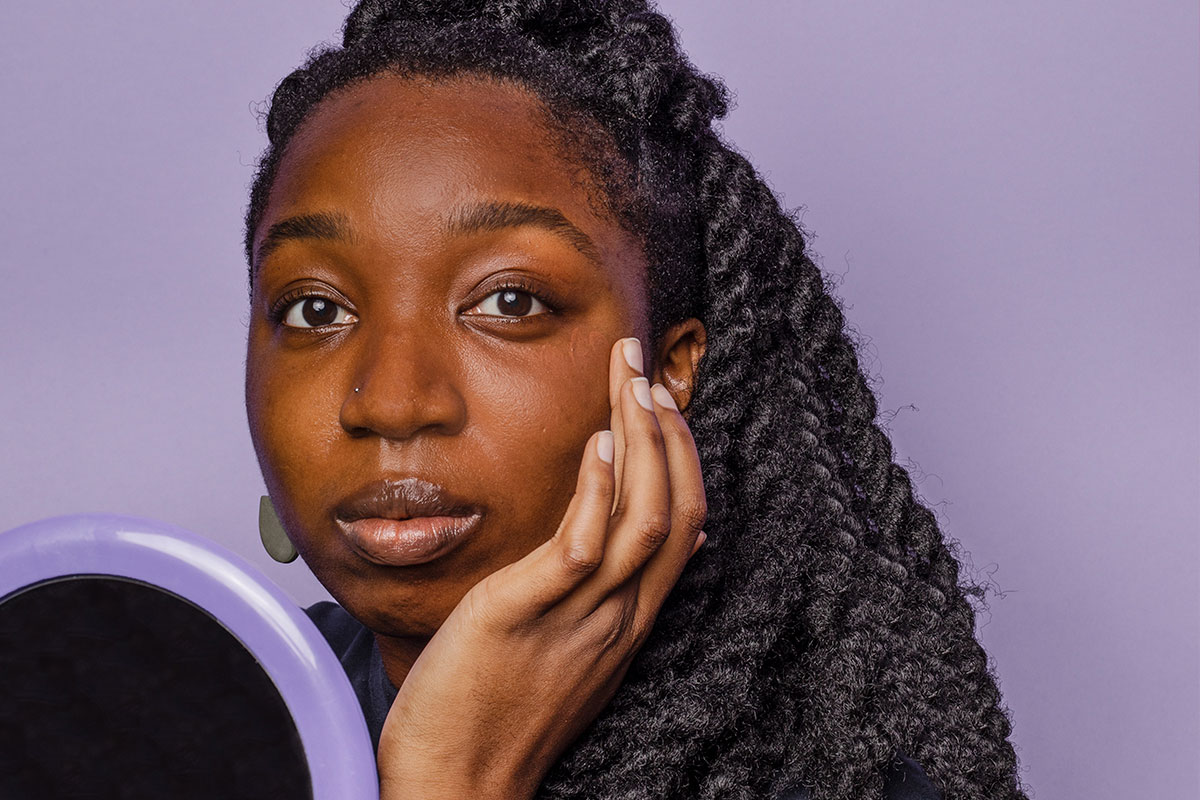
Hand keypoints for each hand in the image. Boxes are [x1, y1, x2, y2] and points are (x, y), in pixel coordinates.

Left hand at [376, 336, 707, 799]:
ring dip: (644, 442)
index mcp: (629, 619)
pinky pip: (583, 547)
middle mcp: (619, 616)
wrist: (456, 784)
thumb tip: (651, 545)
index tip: (662, 401)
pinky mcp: (527, 613)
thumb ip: (611, 595)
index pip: (686, 525)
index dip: (683, 457)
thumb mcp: (574, 651)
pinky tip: (595, 444)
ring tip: (629, 384)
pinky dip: (598, 490)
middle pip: (676, 510)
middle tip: (642, 367)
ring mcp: (580, 617)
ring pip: (644, 518)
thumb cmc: (500, 712)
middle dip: (668, 430)